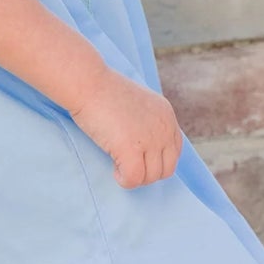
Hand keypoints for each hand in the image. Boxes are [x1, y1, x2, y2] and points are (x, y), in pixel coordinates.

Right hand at [67, 68, 183, 188]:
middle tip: (127, 165)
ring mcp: (150, 139)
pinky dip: (124, 180)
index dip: (156, 160)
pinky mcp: (132, 149)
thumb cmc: (104, 92)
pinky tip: (114, 169)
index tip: (138, 159)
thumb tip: (144, 148)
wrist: (89, 83)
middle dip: (146, 172)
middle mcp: (164, 127)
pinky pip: (134, 179)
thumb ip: (148, 123)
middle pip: (166, 169)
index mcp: (167, 115)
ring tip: (118, 165)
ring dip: (134, 177)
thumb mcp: (138, 103)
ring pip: (151, 177)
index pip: (174, 151)